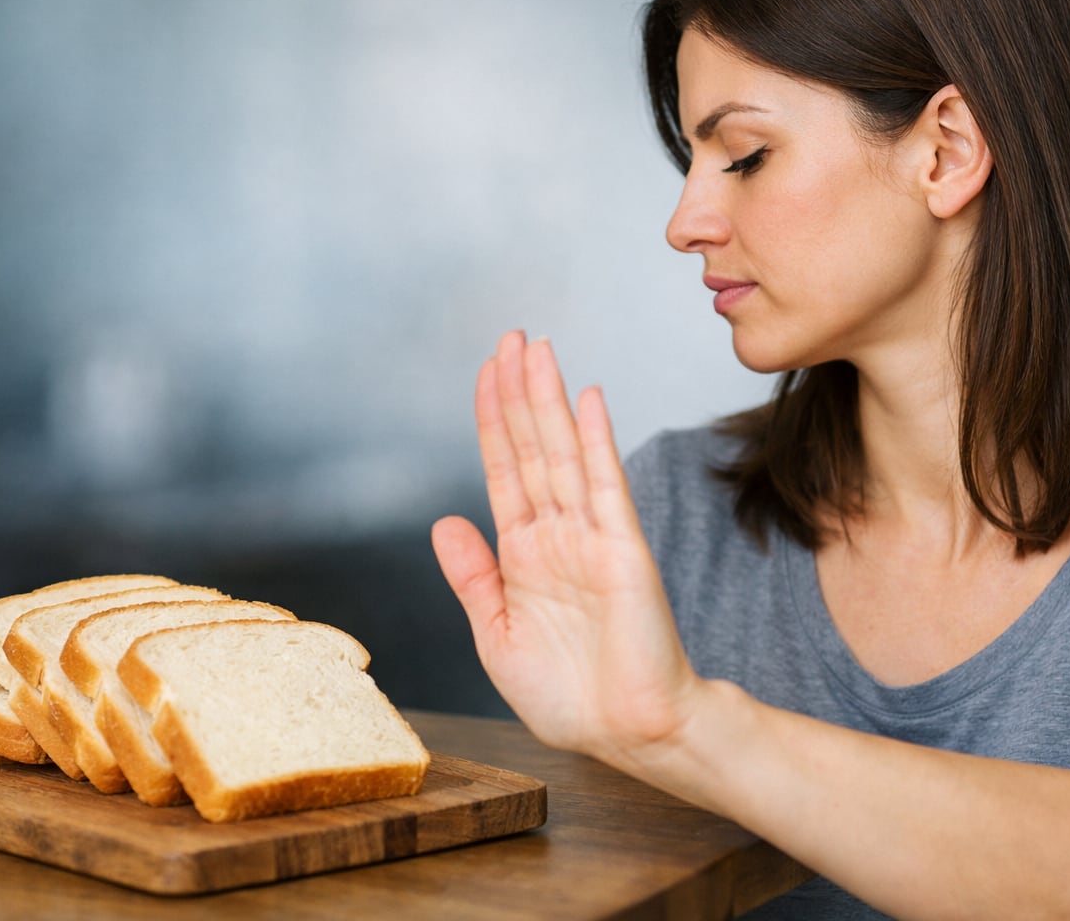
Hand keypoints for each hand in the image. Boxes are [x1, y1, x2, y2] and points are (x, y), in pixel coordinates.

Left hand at [431, 331, 700, 765]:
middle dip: (519, 392)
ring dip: (548, 400)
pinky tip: (586, 398)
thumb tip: (443, 521)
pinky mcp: (623, 550)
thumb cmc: (568, 697)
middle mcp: (557, 535)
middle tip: (510, 336)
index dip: (492, 421)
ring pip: (563, 453)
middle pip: (533, 448)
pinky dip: (595, 440)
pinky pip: (606, 485)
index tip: (485, 373)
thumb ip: (473, 577)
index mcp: (524, 555)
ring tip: (536, 349)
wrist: (625, 733)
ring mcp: (590, 538)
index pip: (504, 471)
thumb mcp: (495, 636)